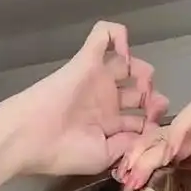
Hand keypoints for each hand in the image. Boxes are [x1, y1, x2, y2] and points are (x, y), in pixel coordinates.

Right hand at [15, 21, 168, 175]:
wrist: (33, 136)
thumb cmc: (66, 151)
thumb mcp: (104, 156)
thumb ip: (128, 144)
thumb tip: (147, 133)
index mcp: (108, 125)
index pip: (140, 118)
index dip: (154, 122)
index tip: (157, 128)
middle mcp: (105, 100)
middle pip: (139, 90)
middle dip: (153, 96)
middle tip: (153, 105)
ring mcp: (97, 78)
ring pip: (128, 62)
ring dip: (142, 69)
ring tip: (142, 83)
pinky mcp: (87, 59)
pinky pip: (104, 34)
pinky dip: (117, 34)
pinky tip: (123, 52)